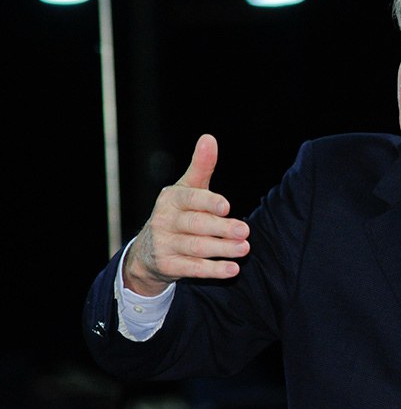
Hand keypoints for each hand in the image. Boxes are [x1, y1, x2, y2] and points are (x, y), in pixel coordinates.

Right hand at [123, 134, 250, 295]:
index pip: (191, 199)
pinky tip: (232, 269)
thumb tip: (209, 138)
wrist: (147, 251)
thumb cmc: (178, 212)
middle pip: (196, 225)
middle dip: (221, 228)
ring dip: (221, 249)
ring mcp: (165, 244)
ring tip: (244, 248)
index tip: (227, 206)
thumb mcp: (186, 188)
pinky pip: (192, 269)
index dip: (209, 202)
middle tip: (245, 231)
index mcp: (172, 198)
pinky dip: (213, 270)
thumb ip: (201, 166)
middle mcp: (165, 220)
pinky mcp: (168, 265)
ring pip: (196, 247)